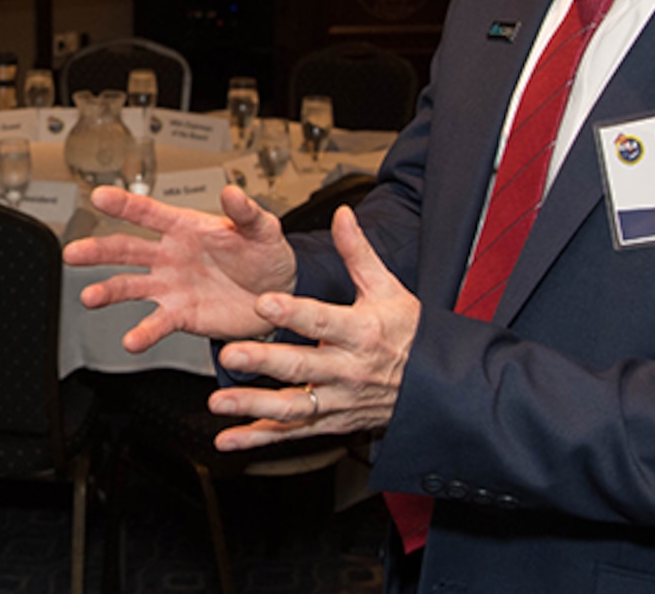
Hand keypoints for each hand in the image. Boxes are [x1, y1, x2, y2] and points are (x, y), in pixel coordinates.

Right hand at [64, 184, 297, 351]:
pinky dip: (143, 333)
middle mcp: (169, 255)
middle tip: (74, 252)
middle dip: (98, 250)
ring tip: (89, 297)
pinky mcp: (180, 315)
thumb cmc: (265, 254)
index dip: (124, 204)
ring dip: (108, 291)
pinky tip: (132, 341)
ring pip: (130, 286)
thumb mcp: (262, 229)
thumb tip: (232, 191)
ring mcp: (170, 286)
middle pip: (125, 249)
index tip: (99, 196)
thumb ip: (246, 212)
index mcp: (185, 227)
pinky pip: (156, 323)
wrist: (277, 295)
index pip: (148, 213)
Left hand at [203, 207, 418, 451]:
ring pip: (292, 406)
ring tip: (218, 402)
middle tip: (230, 355)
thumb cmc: (408, 333)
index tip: (264, 302)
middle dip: (263, 362)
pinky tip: (228, 439)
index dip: (293, 313)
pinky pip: (292, 433)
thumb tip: (342, 215)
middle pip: (300, 366)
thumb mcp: (388, 289)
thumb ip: (357, 253)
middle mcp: (347, 370)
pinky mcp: (330, 422)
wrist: (435, 386)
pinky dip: (259, 438)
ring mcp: (337, 401)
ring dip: (253, 406)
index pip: (322, 321)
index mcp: (360, 332)